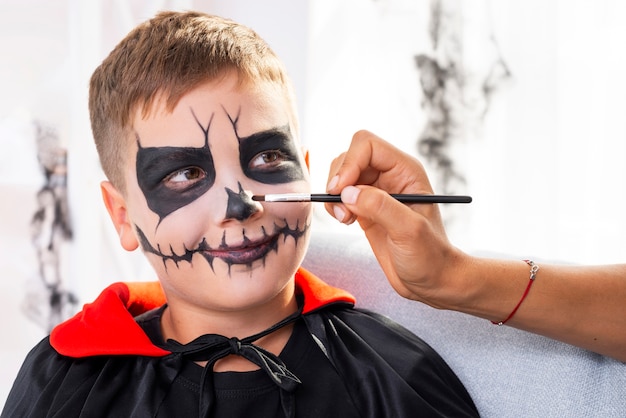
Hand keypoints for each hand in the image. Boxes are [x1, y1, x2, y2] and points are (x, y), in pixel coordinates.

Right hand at [325, 130, 467, 307]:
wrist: (431, 281)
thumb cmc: (430, 256)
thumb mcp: (409, 231)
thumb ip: (380, 206)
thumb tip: (347, 192)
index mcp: (405, 170)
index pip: (367, 145)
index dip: (350, 163)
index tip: (340, 190)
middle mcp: (390, 175)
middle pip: (350, 156)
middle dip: (339, 180)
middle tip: (342, 210)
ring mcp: (376, 191)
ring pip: (342, 174)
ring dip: (334, 194)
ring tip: (345, 219)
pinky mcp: (365, 207)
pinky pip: (340, 194)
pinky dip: (334, 205)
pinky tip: (345, 221)